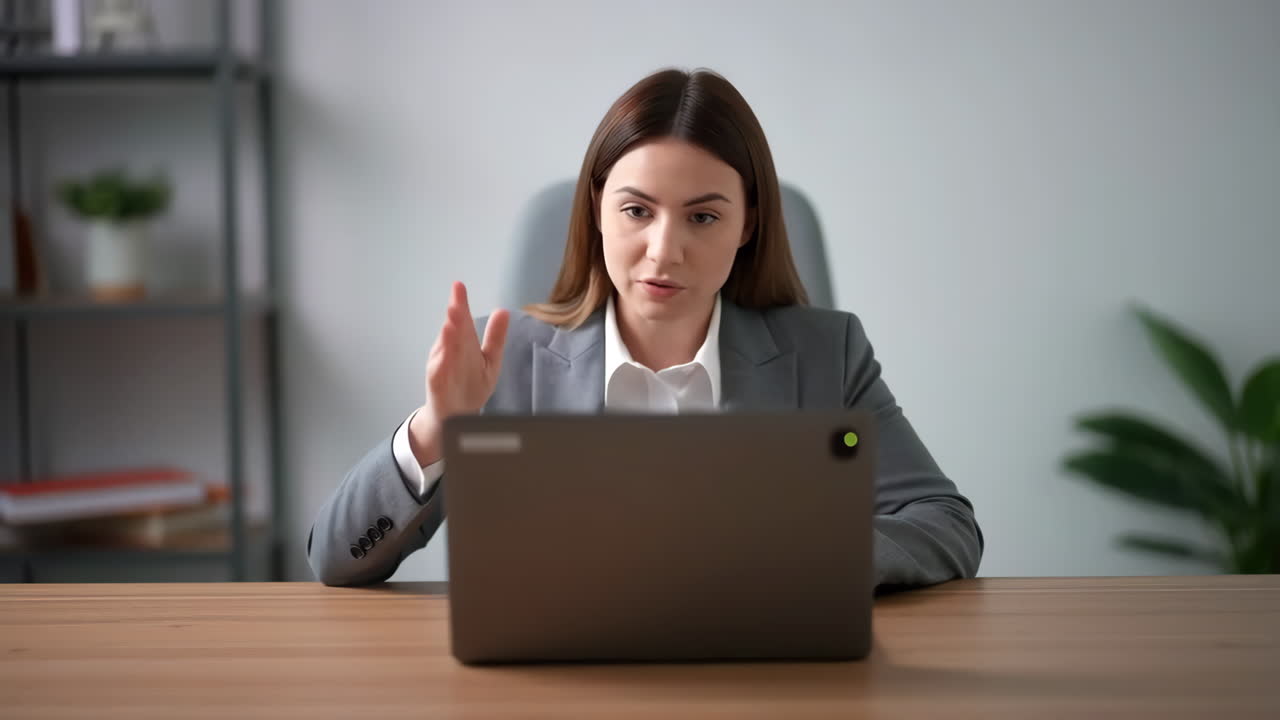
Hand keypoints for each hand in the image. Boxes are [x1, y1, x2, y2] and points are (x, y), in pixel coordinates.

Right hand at [408, 282, 508, 465]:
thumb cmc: (470, 386)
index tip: (459, 286)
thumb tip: (503, 311)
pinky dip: (441, 362)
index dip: (460, 303)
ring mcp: (442, 366)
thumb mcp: (489, 360)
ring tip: (451, 321)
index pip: (462, 319)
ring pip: (444, 349)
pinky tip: (444, 353)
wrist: (457, 416)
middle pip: (453, 330)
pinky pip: (438, 371)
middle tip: (456, 298)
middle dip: (454, 315)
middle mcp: (450, 351)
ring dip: (447, 335)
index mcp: (463, 343)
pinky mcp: (437, 383)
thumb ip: (496, 337)